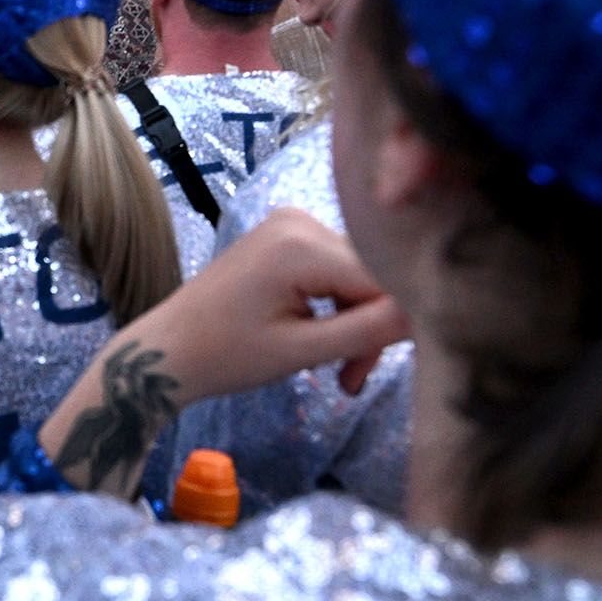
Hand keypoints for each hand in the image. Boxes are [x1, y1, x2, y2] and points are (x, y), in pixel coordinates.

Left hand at [37, 213, 408, 496]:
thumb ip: (371, 331)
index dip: (393, 327)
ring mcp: (292, 223)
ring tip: (334, 370)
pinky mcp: (287, 236)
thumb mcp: (302, 351)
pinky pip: (336, 270)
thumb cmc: (225, 356)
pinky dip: (336, 309)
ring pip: (359, 276)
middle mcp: (301, 219)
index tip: (367, 372)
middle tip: (347, 381)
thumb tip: (433, 314)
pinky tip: (320, 338)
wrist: (168, 350)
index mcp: (302, 242)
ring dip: (355, 325)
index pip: (384, 279)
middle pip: (373, 276)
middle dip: (369, 331)